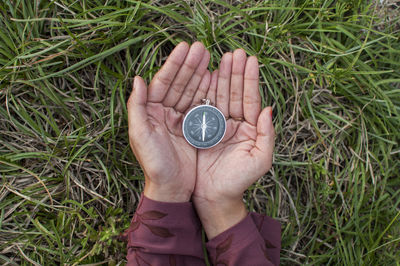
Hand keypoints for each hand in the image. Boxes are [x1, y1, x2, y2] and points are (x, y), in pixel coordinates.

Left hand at [127, 42, 210, 201]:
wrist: (172, 189)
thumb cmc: (154, 165)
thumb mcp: (140, 136)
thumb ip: (136, 107)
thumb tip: (138, 79)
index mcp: (149, 112)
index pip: (161, 82)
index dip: (173, 65)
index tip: (185, 48)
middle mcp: (163, 113)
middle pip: (177, 84)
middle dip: (189, 65)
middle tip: (201, 47)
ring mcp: (178, 120)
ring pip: (189, 91)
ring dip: (199, 74)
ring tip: (210, 57)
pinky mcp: (192, 128)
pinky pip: (200, 106)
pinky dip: (206, 92)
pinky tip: (213, 78)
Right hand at [193, 49, 274, 237]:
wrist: (214, 197)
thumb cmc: (239, 181)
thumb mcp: (260, 160)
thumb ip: (267, 135)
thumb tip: (269, 109)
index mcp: (250, 129)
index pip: (251, 100)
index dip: (251, 80)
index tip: (251, 60)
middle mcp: (235, 124)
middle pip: (235, 93)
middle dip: (236, 73)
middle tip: (235, 52)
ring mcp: (217, 126)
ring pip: (220, 97)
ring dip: (221, 77)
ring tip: (221, 58)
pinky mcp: (201, 130)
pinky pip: (203, 108)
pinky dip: (204, 92)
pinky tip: (206, 76)